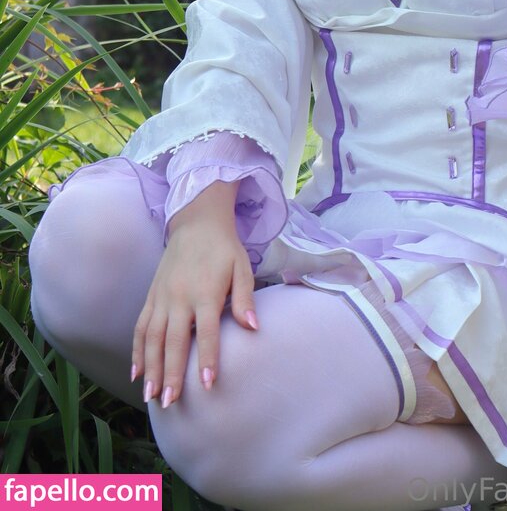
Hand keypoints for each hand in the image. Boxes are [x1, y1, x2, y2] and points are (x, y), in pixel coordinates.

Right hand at [131, 182, 257, 408]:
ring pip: (152, 338)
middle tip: (170, 402)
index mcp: (205, 292)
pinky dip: (136, 350)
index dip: (206, 357)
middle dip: (170, 373)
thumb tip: (253, 327)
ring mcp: (162, 297)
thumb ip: (245, 299)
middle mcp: (180, 297)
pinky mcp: (152, 296)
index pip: (206, 331)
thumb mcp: (242, 268)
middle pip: (173, 341)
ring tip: (150, 396)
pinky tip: (135, 372)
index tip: (206, 384)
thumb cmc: (224, 248)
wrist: (197, 221)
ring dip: (150, 368)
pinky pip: (140, 326)